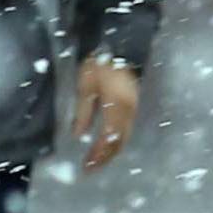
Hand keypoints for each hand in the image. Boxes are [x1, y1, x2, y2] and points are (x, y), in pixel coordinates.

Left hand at [74, 55, 140, 173]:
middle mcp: (128, 111)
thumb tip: (78, 135)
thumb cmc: (100, 63)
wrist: (123, 44)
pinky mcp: (135, 105)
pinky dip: (118, 140)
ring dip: (112, 151)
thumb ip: (84, 111)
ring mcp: (134, 108)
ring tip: (98, 160)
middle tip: (91, 168)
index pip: (107, 137)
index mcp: (116, 106)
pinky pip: (127, 128)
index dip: (97, 154)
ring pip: (125, 137)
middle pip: (119, 141)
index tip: (86, 166)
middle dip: (105, 157)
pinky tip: (109, 145)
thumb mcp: (86, 85)